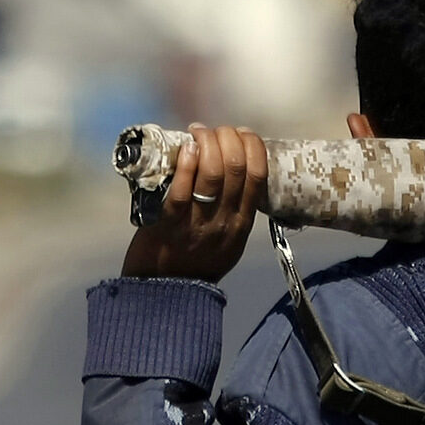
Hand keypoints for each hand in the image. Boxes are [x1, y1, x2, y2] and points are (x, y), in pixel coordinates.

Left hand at [121, 123, 266, 282]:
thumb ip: (234, 210)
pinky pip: (183, 189)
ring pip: (212, 173)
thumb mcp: (229, 240)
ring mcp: (199, 224)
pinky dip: (187, 163)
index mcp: (243, 223)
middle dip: (228, 138)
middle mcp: (225, 222)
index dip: (252, 146)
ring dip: (206, 143)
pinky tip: (187, 148)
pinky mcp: (170, 225)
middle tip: (214, 131)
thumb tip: (231, 166)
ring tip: (197, 133)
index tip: (242, 134)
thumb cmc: (195, 261)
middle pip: (236, 167)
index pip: (258, 174)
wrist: (166, 293)